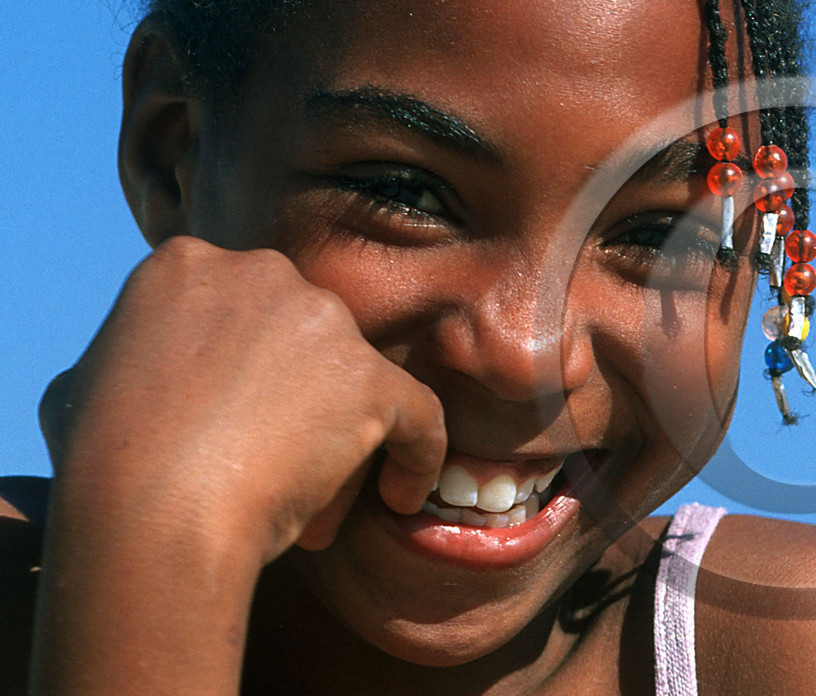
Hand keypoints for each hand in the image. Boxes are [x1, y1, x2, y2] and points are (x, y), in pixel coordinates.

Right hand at [38, 235, 445, 560]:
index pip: (245, 309)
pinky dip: (417, 456)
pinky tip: (400, 493)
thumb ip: (131, 355)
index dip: (249, 369)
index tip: (242, 418)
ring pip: (356, 379)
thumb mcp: (83, 384)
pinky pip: (418, 415)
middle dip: (298, 401)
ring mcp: (322, 322)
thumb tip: (141, 369)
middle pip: (305, 339)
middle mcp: (262, 274)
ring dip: (345, 437)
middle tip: (277, 464)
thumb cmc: (104, 465)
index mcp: (189, 265)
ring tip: (320, 499)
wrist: (153, 511)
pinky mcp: (370, 379)